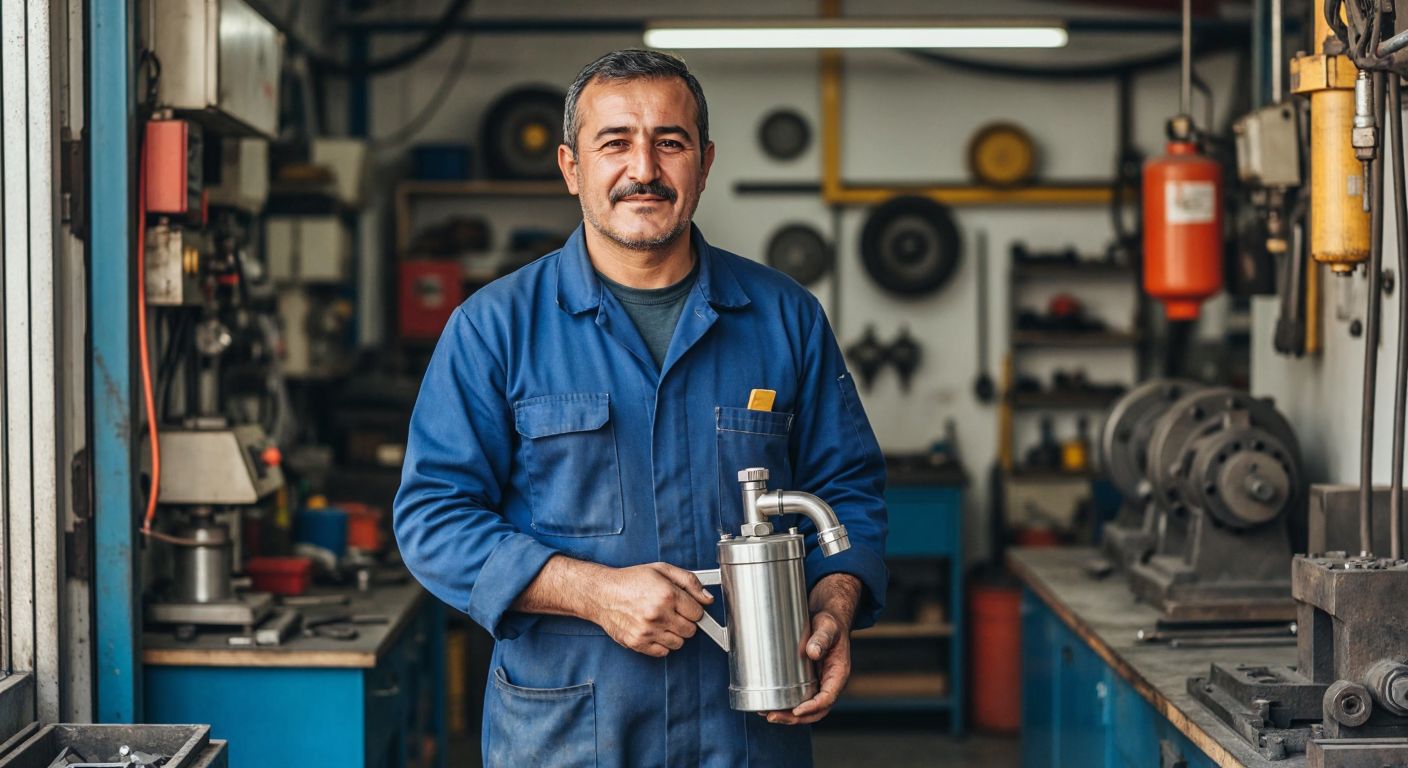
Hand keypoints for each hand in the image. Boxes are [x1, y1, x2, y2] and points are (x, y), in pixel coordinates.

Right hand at [587, 562, 713, 657]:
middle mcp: (658, 614)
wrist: (601, 593)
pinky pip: (663, 652)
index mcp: (667, 594)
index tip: (686, 606)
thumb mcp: (662, 570)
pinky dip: (662, 644)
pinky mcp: (638, 643)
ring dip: (674, 634)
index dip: (693, 609)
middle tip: (673, 613)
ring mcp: (647, 631)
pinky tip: (654, 630)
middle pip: (691, 630)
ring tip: (662, 621)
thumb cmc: (631, 580)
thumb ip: (689, 582)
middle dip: (685, 621)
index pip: (698, 613)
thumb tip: (708, 598)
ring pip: (679, 643)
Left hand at [765, 573, 861, 724]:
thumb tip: (813, 652)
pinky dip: (784, 705)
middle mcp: (829, 684)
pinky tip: (768, 704)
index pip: (827, 698)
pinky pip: (798, 698)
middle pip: (815, 711)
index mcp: (838, 675)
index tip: (796, 710)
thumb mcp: (827, 628)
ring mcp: (817, 684)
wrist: (826, 619)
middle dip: (795, 718)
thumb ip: (821, 638)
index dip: (812, 708)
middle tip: (773, 716)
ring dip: (787, 715)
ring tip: (766, 714)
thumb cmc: (829, 624)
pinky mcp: (807, 681)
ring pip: (805, 708)